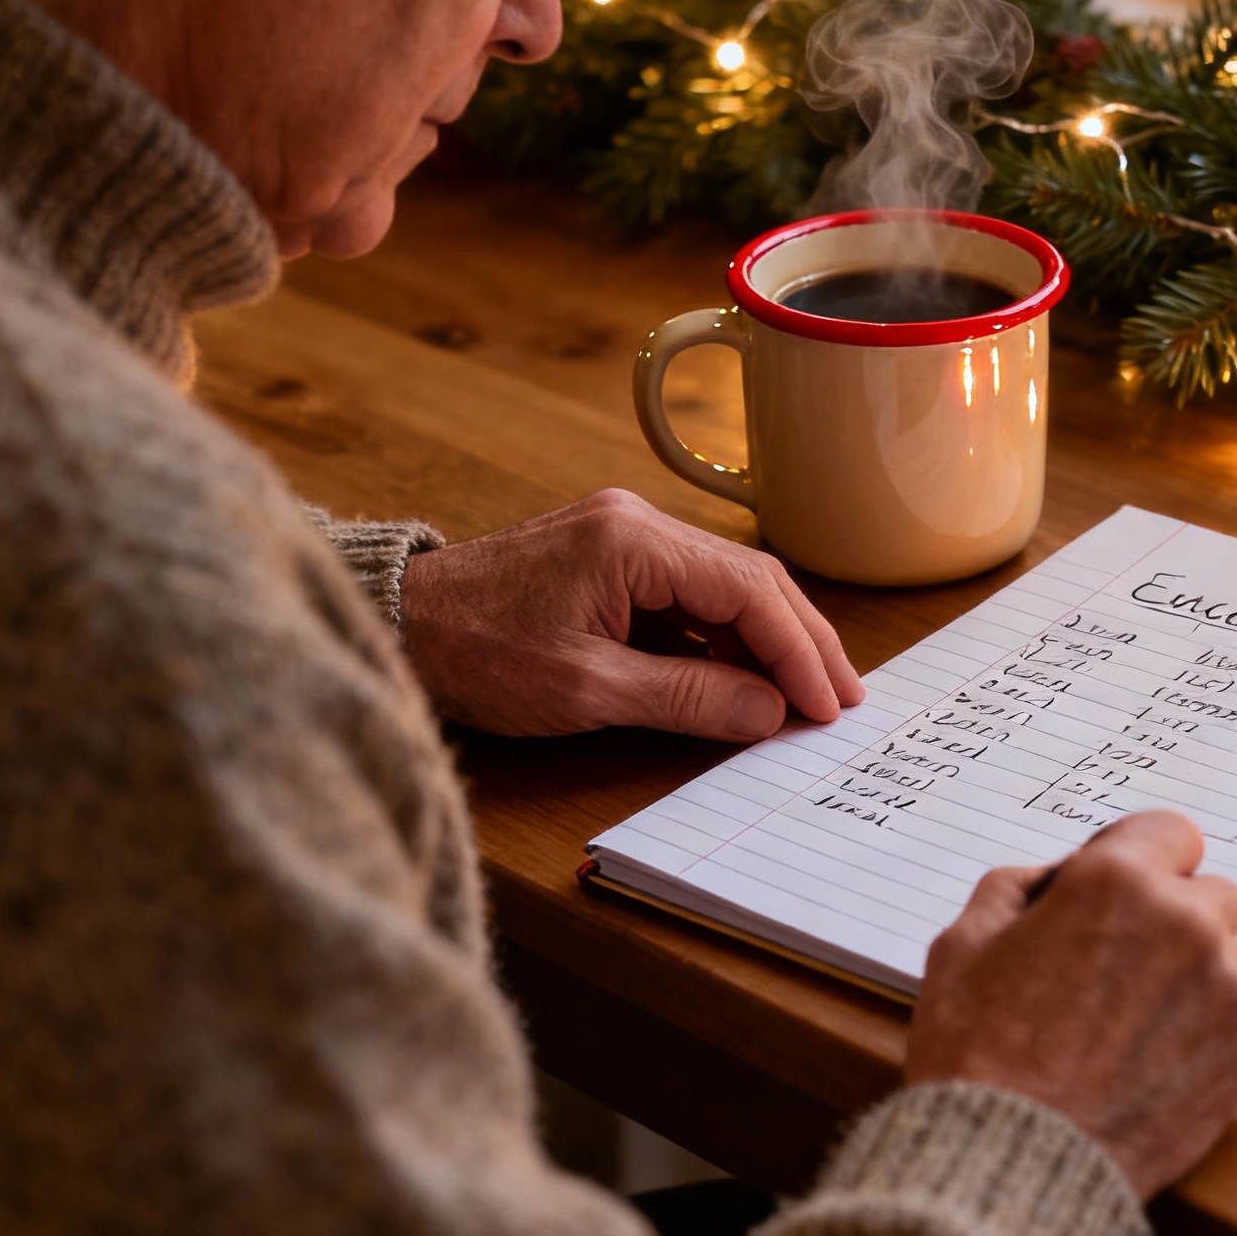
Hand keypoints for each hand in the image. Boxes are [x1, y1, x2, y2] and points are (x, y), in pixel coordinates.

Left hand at [398, 489, 864, 738]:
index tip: (830, 706)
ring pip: (724, 586)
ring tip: (804, 698)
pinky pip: (688, 594)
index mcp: (634, 540)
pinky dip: (723, 637)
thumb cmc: (473, 653)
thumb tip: (769, 713)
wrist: (393, 625)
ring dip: (766, 641)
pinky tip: (744, 678)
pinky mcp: (610, 558)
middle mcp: (638, 522)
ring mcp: (624, 535)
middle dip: (801, 641)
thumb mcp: (584, 689)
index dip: (798, 651)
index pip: (749, 591)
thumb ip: (686, 698)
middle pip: (750, 578)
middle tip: (844, 699)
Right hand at [904, 811, 1236, 1197]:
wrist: (1012, 1163)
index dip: (1140, 862)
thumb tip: (1068, 879)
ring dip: (1195, 977)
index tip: (1117, 897)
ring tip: (1131, 1026)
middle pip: (1211, 894)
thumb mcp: (965, 940)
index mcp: (1117, 880)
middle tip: (1118, 968)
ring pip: (1232, 959)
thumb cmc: (977, 1050)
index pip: (1171, 832)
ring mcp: (1225, 990)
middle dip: (1172, 919)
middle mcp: (1186, 923)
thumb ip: (1024, 886)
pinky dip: (1207, 1033)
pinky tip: (1152, 1063)